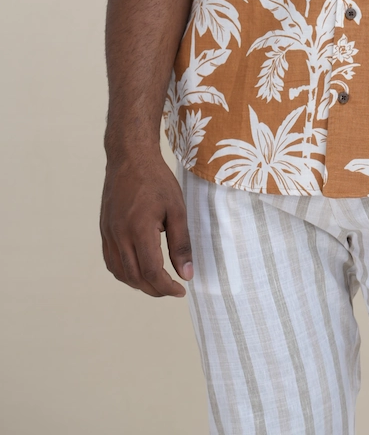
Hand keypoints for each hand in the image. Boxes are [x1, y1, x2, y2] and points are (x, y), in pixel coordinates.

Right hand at [100, 152, 193, 297]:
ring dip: (139, 283)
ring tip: (158, 282)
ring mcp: (108, 233)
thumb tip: (187, 274)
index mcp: (139, 229)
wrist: (130, 157)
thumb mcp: (177, 209)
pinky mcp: (104, 230)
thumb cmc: (156, 180)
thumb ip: (181, 244)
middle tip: (173, 288)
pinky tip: (138, 269)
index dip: (167, 287)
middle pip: (135, 277)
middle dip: (155, 289)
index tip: (181, 290)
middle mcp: (120, 235)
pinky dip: (125, 272)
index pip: (152, 272)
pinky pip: (111, 260)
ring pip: (120, 272)